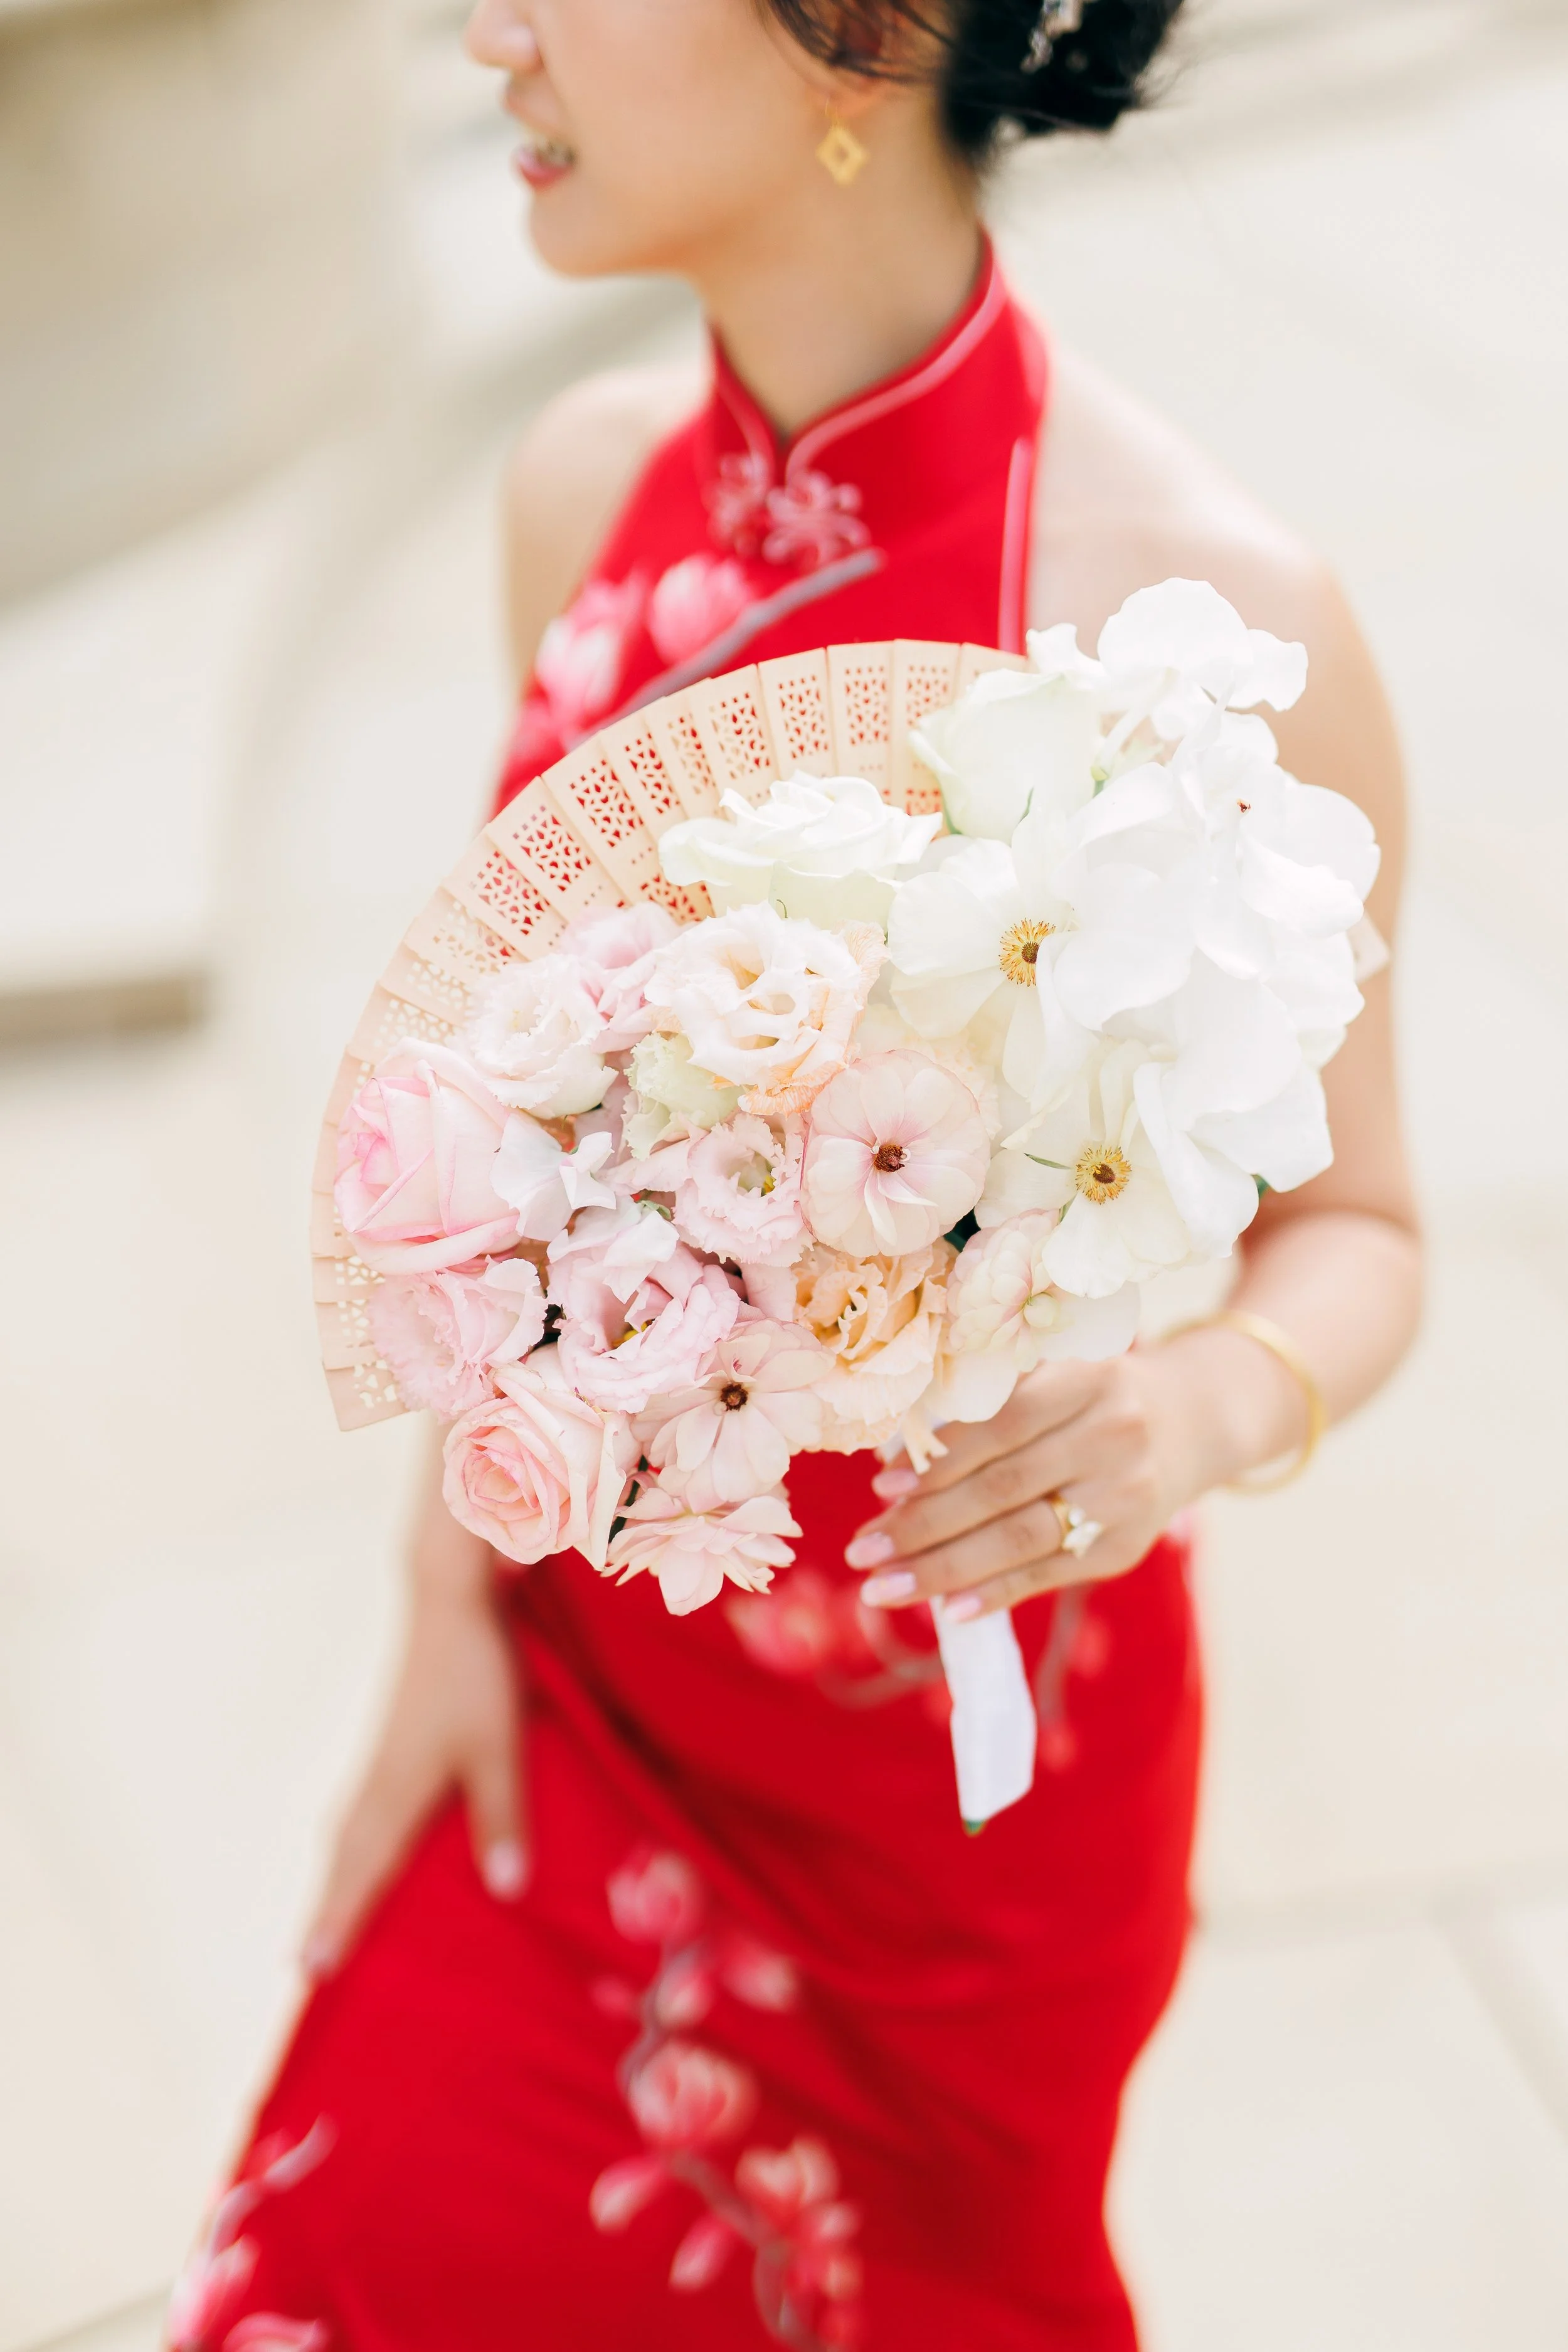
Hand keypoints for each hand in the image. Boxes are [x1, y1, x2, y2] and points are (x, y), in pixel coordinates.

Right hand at [301, 1580, 526, 1976]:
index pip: (365, 1869)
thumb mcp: (500, 1746)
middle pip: (344, 1858)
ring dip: (336, 1876)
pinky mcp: (393, 1740)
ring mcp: (383, 1758)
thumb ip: (502, 1815)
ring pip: (349, 1831)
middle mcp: (380, 1780)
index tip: (309, 1972)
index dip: (339, 1920)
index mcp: (399, 1789)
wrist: (449, 1601)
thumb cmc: (477, 1672)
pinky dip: (353, 1842)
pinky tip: (362, 1844)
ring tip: (325, 1917)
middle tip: (303, 1966)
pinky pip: (362, 1807)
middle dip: (326, 1909)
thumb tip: (506, 1890)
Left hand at [844, 1354, 1195, 1623]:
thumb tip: (892, 1457)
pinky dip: (994, 1593)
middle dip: (922, 1525)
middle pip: (1000, 1489)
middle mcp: (1111, 1435)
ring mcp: (1123, 1496)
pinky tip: (946, 1609)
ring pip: (1018, 1539)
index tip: (879, 1487)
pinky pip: (1047, 1575)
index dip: (937, 1459)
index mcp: (1086, 1377)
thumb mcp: (1052, 1372)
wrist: (1188, 1423)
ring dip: (943, 1569)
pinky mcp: (1125, 1546)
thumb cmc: (1087, 1394)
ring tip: (882, 1588)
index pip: (998, 1425)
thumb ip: (985, 1401)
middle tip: (860, 1551)